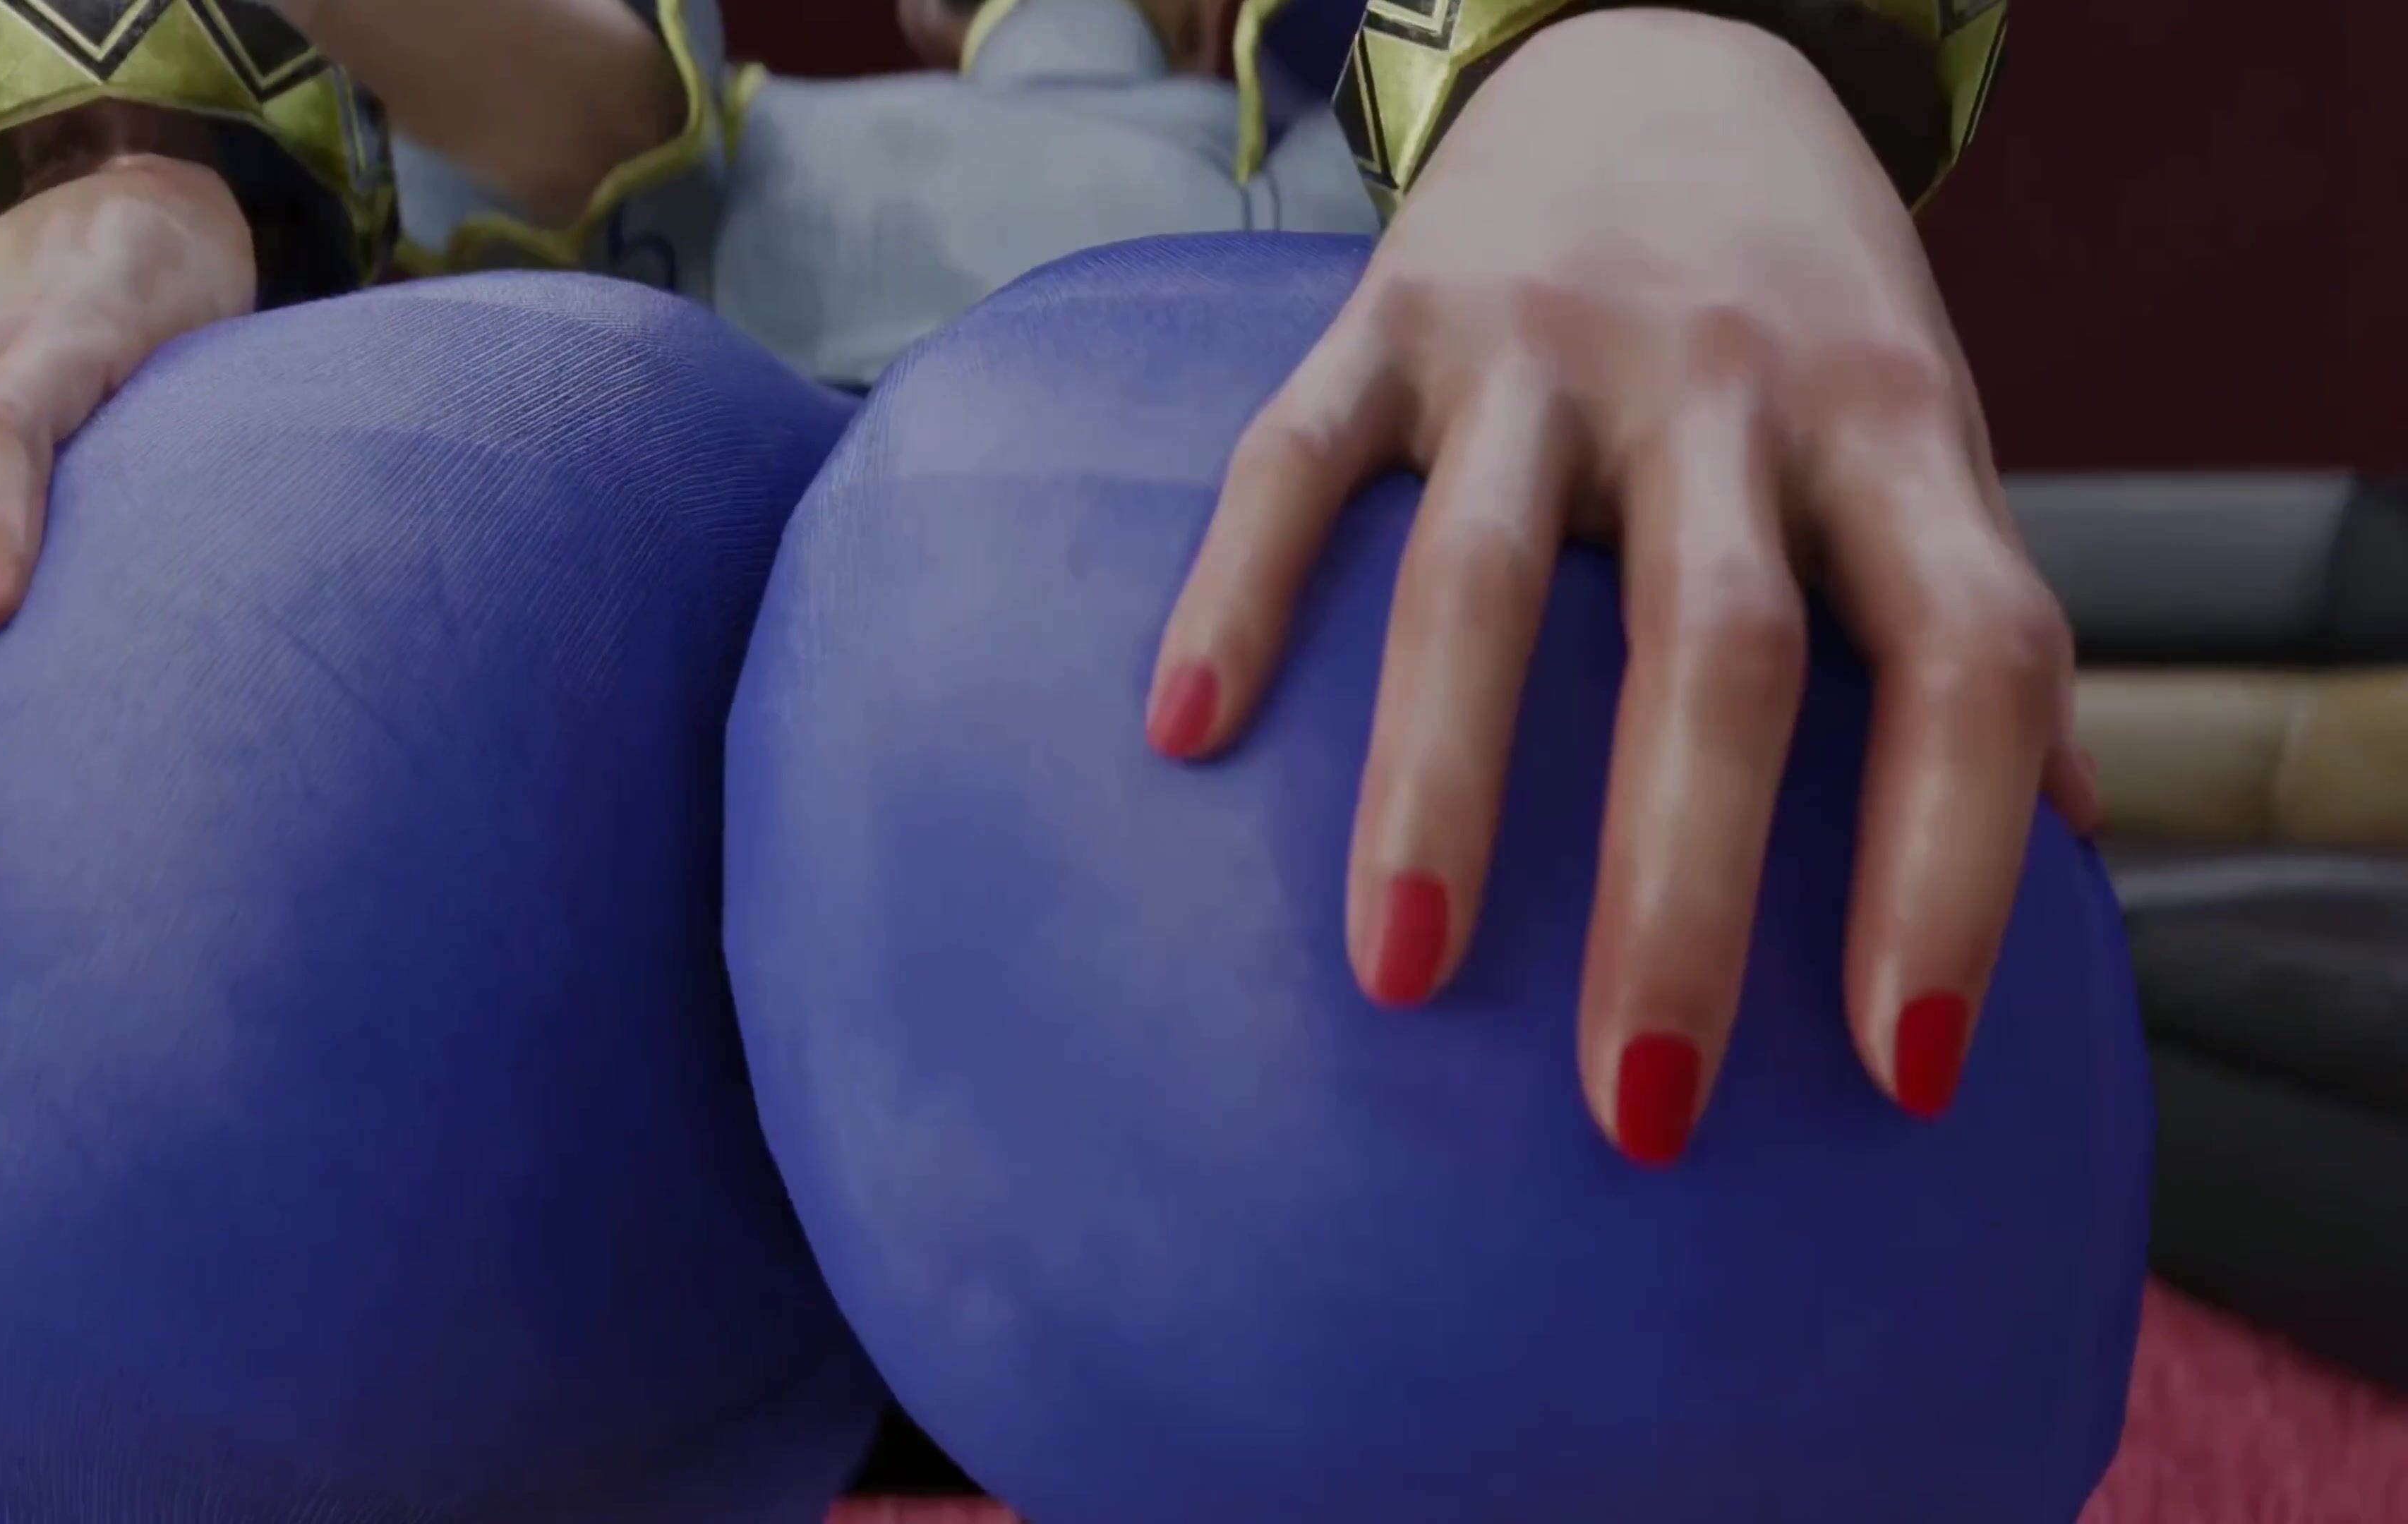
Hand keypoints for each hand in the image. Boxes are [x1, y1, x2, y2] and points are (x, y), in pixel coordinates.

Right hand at [1146, 9, 2099, 1164]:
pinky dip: (1238, 593)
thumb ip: (1973, 620)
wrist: (1666, 57)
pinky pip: (1297, 461)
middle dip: (1679, 892)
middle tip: (1638, 1104)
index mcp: (1891, 426)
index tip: (1910, 1072)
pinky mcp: (1389, 311)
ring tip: (1400, 974)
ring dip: (1441, 787)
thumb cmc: (1806, 308)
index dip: (1954, 871)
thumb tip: (2052, 852)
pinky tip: (1185, 734)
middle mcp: (1726, 380)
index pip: (1968, 656)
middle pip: (1713, 652)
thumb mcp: (1924, 434)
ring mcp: (1543, 341)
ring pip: (1482, 577)